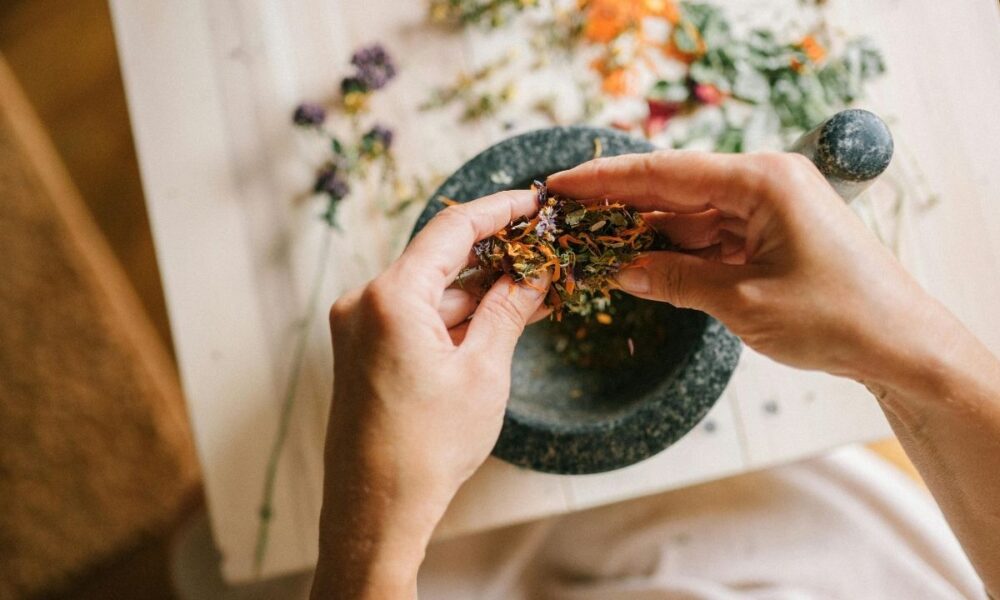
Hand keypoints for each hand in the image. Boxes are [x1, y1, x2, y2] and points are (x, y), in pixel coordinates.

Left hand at [312, 190, 547, 598]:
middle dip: (496, 259)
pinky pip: (416, 319)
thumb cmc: (427, 448)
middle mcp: (364, 303)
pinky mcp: (363, 352)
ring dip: (480, 294)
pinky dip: (456, 320)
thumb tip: (535, 272)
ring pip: (432, 293)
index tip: (534, 202)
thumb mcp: (483, 372)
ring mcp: (359, 329)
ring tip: (536, 295)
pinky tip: (498, 322)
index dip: (499, 211)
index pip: (452, 229)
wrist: (376, 511)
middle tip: (547, 255)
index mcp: (390, 297)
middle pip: (440, 261)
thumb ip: (508, 309)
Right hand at [548, 151, 954, 387]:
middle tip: (568, 216)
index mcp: (763, 180)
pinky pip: (712, 237)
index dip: (607, 180)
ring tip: (595, 247)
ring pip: (690, 216)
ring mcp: (769, 208)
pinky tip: (641, 264)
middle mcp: (765, 183)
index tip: (562, 184)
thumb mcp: (743, 302)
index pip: (667, 172)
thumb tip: (620, 270)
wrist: (900, 346)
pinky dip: (678, 253)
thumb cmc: (836, 318)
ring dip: (648, 235)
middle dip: (622, 206)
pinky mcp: (772, 234)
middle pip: (675, 189)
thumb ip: (676, 280)